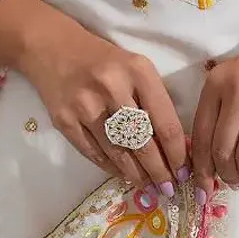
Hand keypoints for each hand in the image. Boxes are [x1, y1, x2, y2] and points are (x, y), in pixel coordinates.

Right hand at [17, 10, 190, 194]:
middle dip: (159, 172)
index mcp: (138, 71)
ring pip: (118, 152)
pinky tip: (123, 174)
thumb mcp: (136, 69)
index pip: (165, 122)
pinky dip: (111, 168)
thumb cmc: (105, 61)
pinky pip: (94, 153)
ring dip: (137, 175)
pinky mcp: (64, 120)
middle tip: (168, 189)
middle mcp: (112, 87)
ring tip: (149, 188)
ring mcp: (85, 105)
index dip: (177, 154)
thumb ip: (155, 102)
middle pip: (142, 142)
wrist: (54, 48)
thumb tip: (175, 148)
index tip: (184, 172)